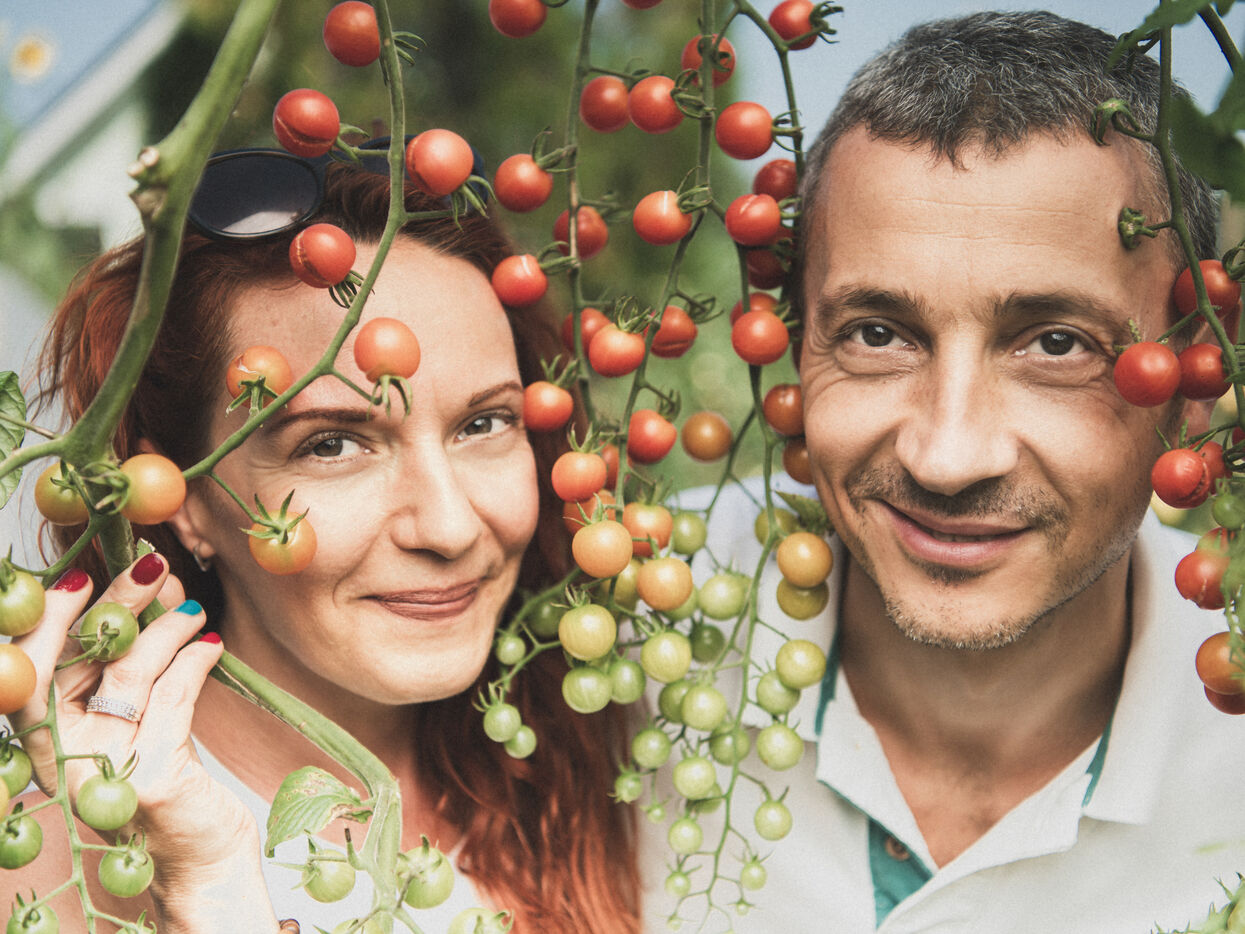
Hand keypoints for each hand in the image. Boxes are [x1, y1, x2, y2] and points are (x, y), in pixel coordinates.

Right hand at [8, 552, 279, 931]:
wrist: (198, 855)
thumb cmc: (160, 776)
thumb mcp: (129, 720)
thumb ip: (122, 664)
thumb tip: (147, 583)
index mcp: (47, 738)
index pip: (28, 669)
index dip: (48, 619)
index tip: (78, 574)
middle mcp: (64, 755)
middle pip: (77, 660)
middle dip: (116, 604)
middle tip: (151, 564)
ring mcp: (105, 769)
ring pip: (131, 672)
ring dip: (167, 628)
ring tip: (193, 609)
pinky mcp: (153, 776)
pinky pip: (174, 696)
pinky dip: (195, 661)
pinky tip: (211, 644)